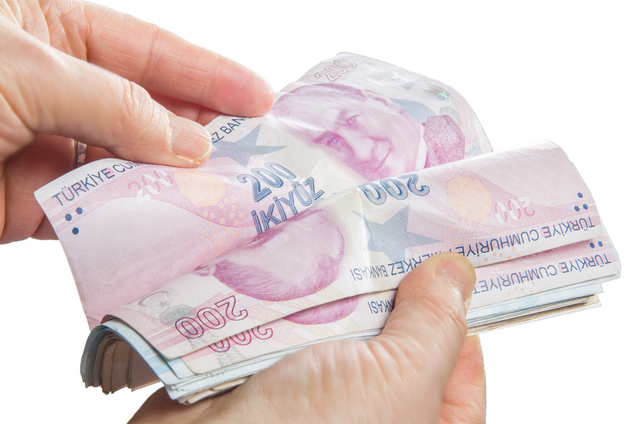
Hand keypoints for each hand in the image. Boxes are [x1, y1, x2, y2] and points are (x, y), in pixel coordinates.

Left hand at [0, 0, 272, 242]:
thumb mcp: (30, 72)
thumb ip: (117, 107)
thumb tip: (190, 144)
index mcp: (51, 30)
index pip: (148, 50)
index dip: (209, 75)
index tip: (258, 98)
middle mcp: (58, 87)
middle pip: (149, 111)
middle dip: (200, 132)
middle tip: (251, 153)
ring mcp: (48, 146)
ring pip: (131, 166)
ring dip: (173, 182)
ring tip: (222, 193)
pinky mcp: (38, 202)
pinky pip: (100, 212)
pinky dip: (136, 220)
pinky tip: (171, 221)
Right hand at [130, 253, 485, 423]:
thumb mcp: (398, 383)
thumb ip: (434, 328)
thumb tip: (456, 275)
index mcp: (418, 420)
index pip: (462, 365)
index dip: (462, 311)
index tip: (454, 255)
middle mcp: (371, 403)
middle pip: (398, 328)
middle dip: (394, 282)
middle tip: (397, 222)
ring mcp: (319, 380)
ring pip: (343, 314)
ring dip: (340, 277)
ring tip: (350, 222)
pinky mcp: (272, 358)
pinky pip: (294, 311)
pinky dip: (296, 283)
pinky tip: (301, 248)